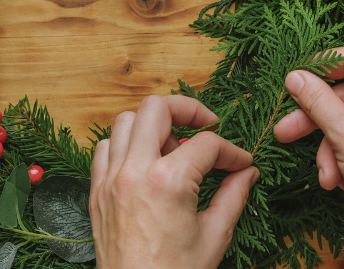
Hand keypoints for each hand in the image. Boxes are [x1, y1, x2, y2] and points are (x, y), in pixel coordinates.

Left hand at [90, 95, 258, 268]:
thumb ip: (233, 196)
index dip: (232, 152)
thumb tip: (246, 173)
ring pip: (126, 121)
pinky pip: (105, 148)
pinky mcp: (96, 191)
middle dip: (188, 109)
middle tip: (206, 125)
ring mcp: (110, 179)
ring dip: (153, 125)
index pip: (207, 144)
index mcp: (168, 182)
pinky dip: (125, 144)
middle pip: (158, 108)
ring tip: (174, 146)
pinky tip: (145, 161)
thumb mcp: (214, 236)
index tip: (241, 165)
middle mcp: (134, 172)